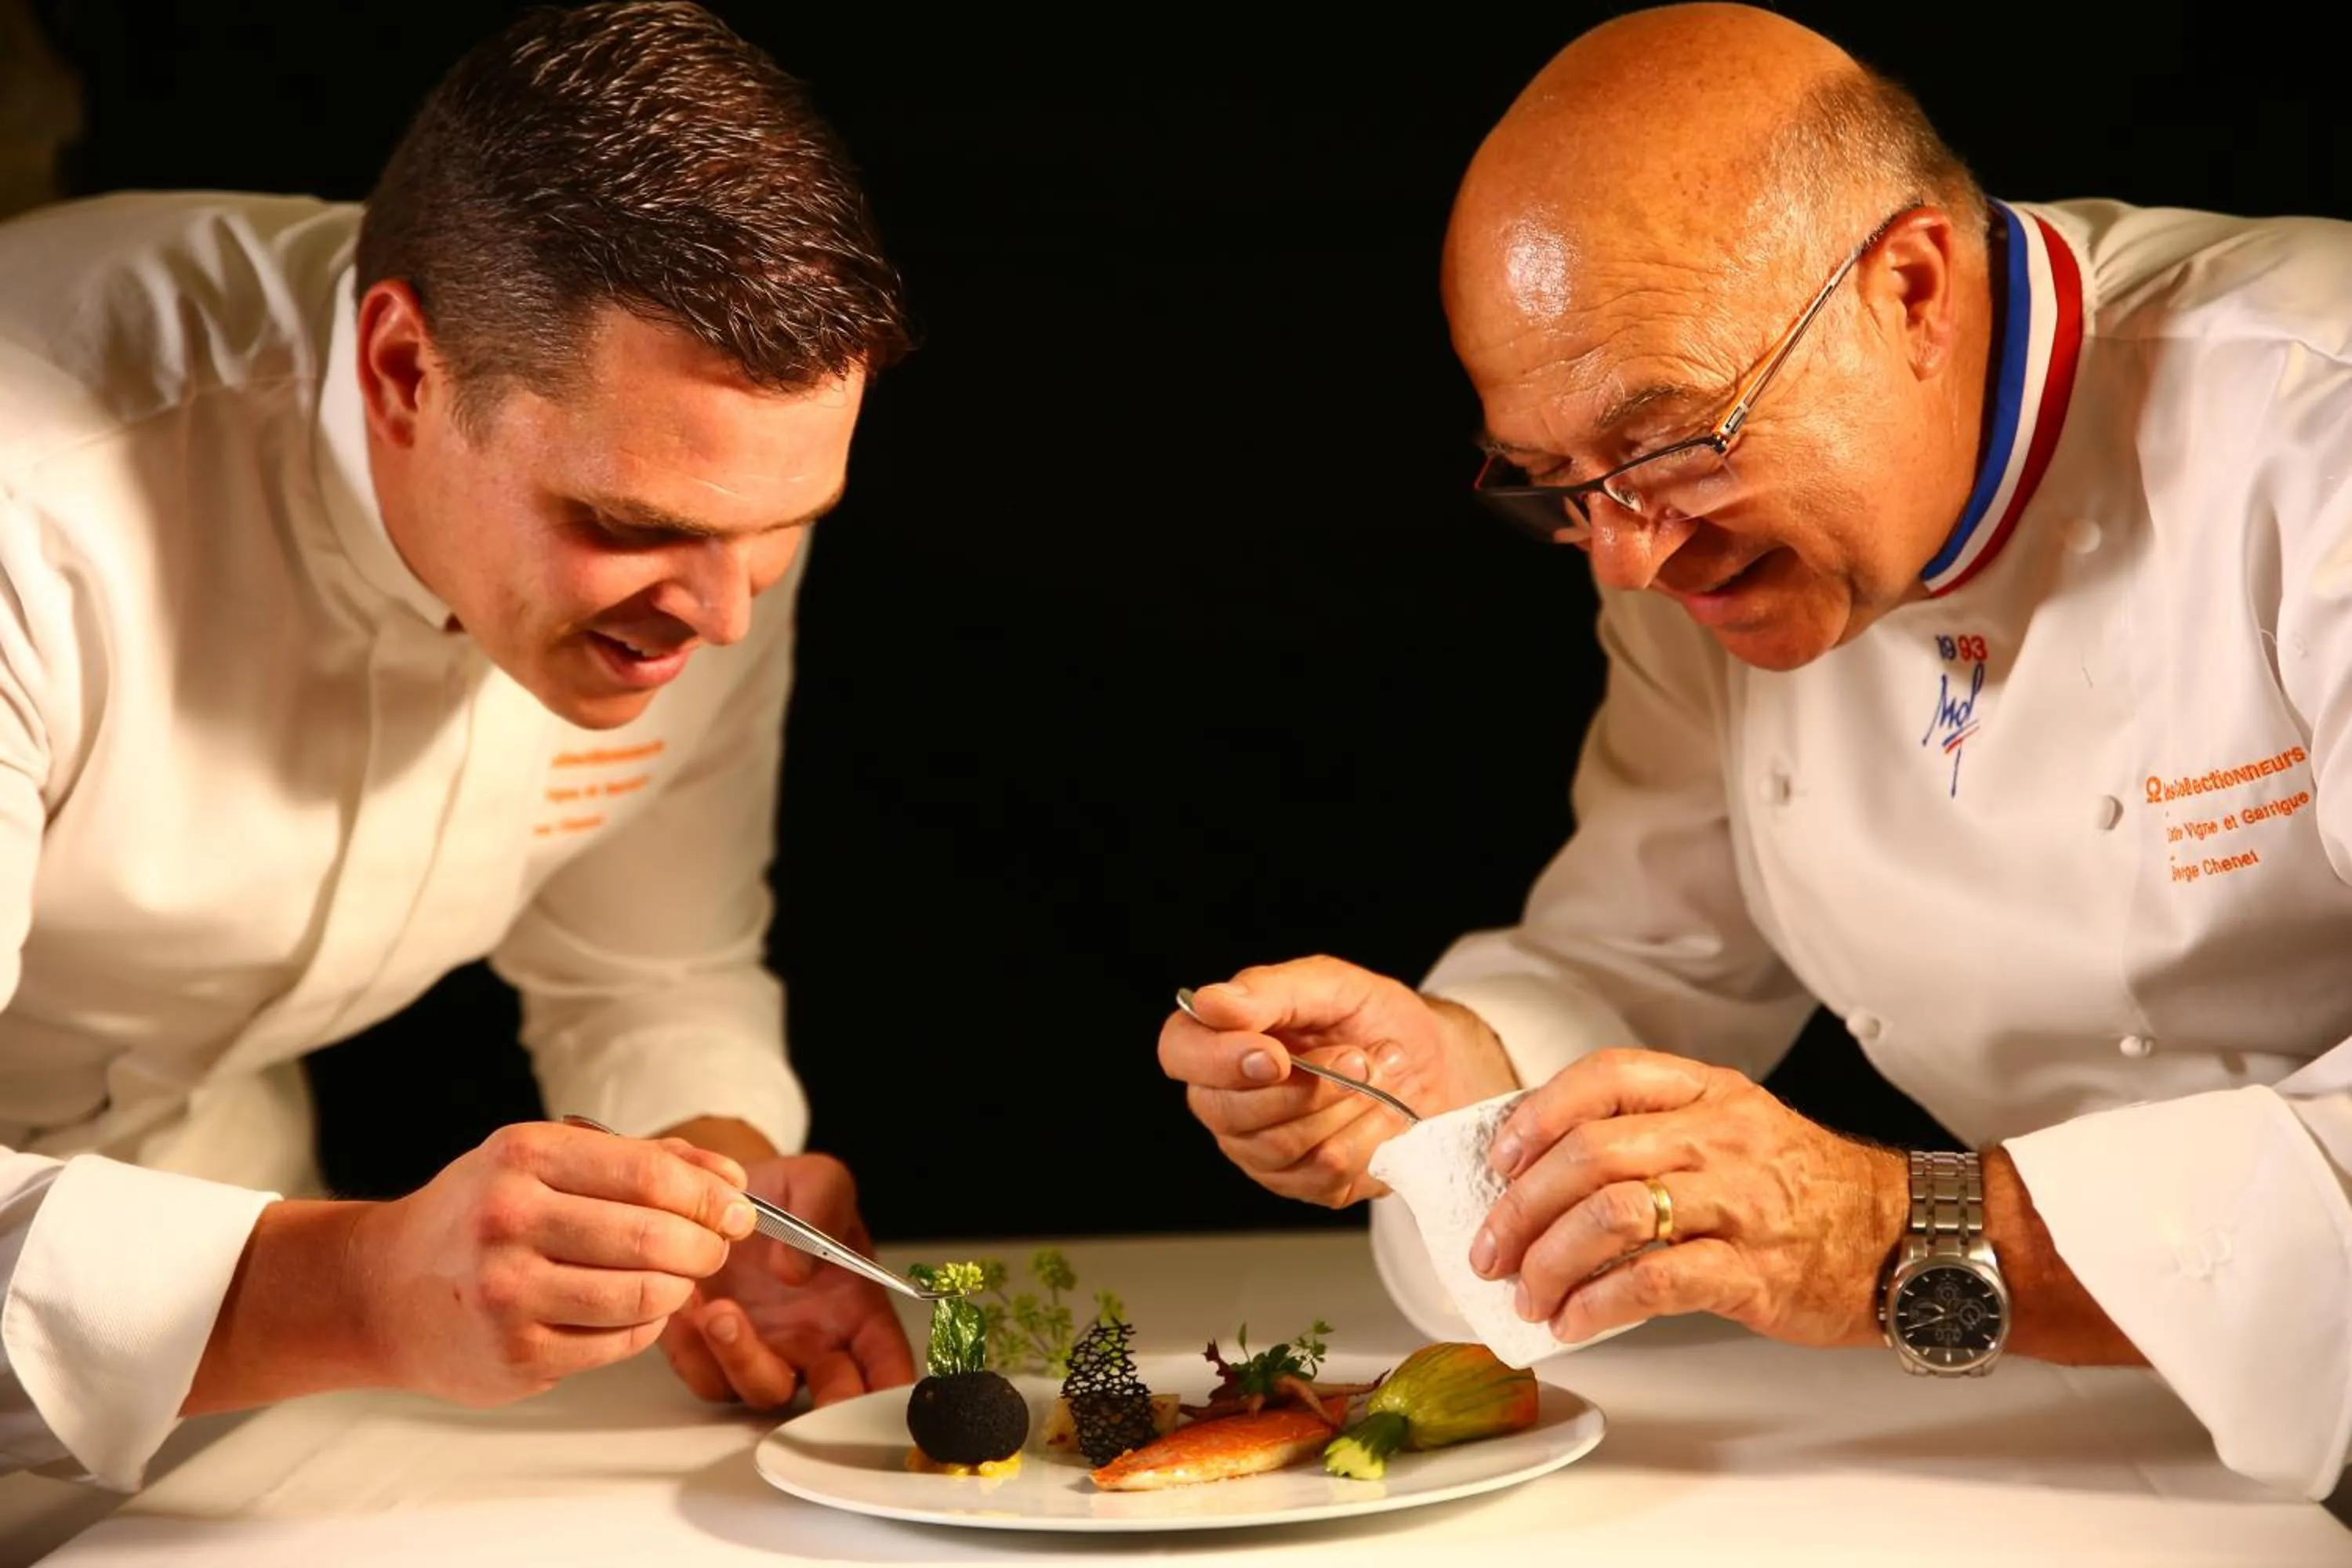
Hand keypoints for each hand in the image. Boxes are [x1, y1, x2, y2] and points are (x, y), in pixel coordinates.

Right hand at [351, 1121, 754, 1404]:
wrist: (382, 1288)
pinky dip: (644, 1326)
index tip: (739, 1207)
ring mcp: (508, 1291)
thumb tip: (729, 1179)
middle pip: (653, 1236)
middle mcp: (509, 1219)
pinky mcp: (515, 1353)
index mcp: (523, 1156)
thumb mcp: (542, 1161)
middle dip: (705, 1244)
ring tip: (678, 1278)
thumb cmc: (476, 1216)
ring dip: (679, 1288)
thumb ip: (637, 1161)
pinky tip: (634, 1311)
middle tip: (717, 1247)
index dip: (710, 1194)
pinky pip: (617, 1342)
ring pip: (642, 1294)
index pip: (648, 1173)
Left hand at [661, 1153, 915, 1409]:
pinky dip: (696, 1353)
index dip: (891, 1393)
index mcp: (857, 1311)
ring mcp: (765, 1352)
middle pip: (832, 1400)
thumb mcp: (818, 1179)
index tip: (881, 1396)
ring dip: (744, 1361)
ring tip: (722, 1312)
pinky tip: (692, 1309)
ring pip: (763, 1391)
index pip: (888, 1365)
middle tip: (818, 1387)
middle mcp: (815, 1343)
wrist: (721, 1194)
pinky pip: (706, 1377)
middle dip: (829, 1409)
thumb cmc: (783, 1194)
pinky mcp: (712, 1354)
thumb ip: (824, 1207)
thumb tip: (798, 1270)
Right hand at [1158, 955, 1519, 1206]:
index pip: (1180, 1052)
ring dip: (1341, 1108)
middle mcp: (1228, 1098)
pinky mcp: (1301, 1183)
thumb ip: (1271, 992)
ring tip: (1375, 1077)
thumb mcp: (1334, 986)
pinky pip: (1320, 1172)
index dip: (1219, 1059)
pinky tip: (1382, 1114)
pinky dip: (1364, 1139)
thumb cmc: (1378, 1020)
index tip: (1276, 1056)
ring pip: (1276, 1145)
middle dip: (1306, 1086)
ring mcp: (1259, 1148)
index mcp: (1222, 1039)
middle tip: (1358, 1057)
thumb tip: (1210, 1003)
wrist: (1438, 1066)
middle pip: (1226, 1111)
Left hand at [1473, 1048, 1907, 1347]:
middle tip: (1492, 1248)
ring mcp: (1737, 1203)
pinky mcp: (1752, 1270)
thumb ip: (1655, 1137)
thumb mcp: (1734, 1130)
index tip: (1500, 1159)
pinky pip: (1654, 1282)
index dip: (1538, 1114)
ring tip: (1529, 1293)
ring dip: (1551, 1260)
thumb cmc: (1807, 1189)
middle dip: (1522, 1206)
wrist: (1903, 1237)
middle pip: (1590, 1153)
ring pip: (1612, 1215)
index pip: (1605, 1077)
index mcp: (1707, 1093)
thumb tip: (1549, 1179)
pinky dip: (1598, 1304)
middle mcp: (1719, 1138)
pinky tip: (1575, 1321)